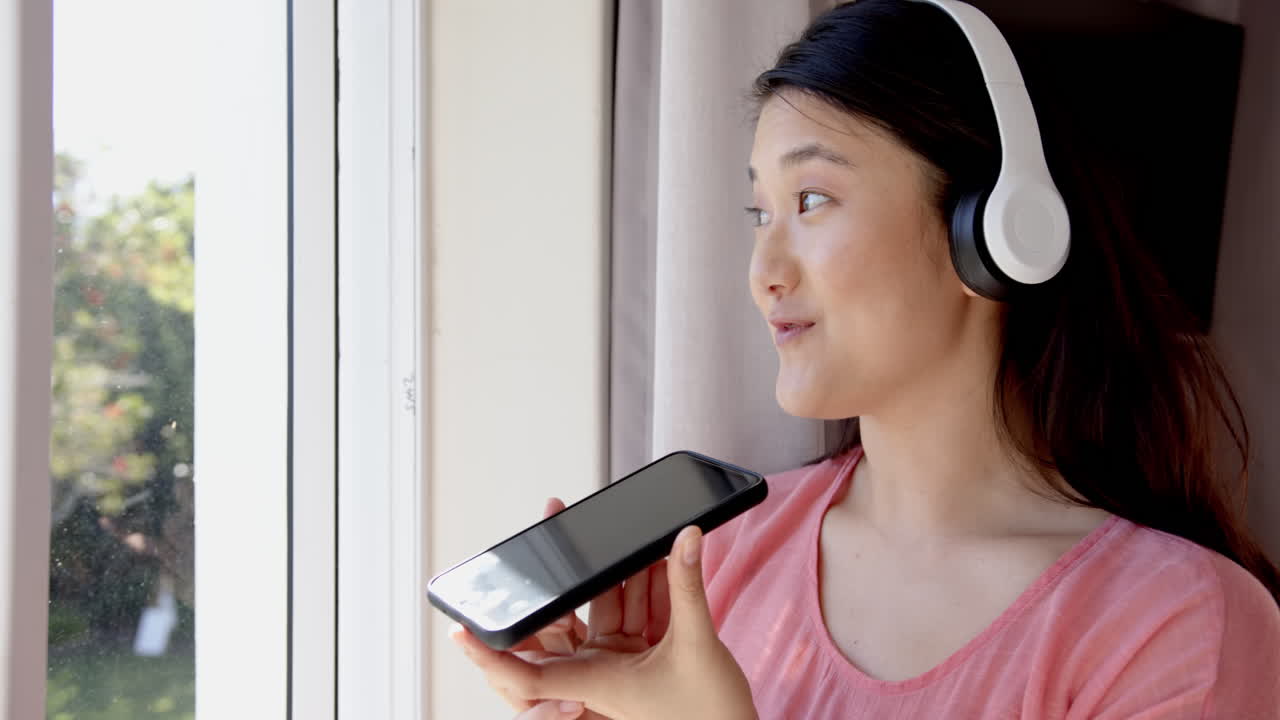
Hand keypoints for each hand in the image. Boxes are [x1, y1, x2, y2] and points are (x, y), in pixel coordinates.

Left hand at [452, 525, 756, 719]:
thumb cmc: (711, 717)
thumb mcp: (697, 646)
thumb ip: (688, 587)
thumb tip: (686, 537)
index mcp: (594, 685)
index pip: (525, 675)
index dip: (488, 654)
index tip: (459, 629)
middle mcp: (599, 673)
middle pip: (570, 615)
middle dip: (572, 572)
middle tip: (559, 521)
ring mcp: (621, 663)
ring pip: (611, 604)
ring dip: (624, 570)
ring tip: (630, 533)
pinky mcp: (646, 656)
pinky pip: (638, 611)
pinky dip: (650, 585)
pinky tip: (659, 556)